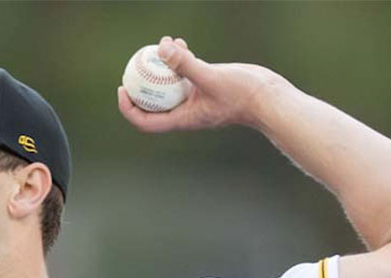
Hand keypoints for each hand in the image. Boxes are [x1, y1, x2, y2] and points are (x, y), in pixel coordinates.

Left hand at [117, 36, 273, 132]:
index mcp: (183, 119)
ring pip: (169, 85)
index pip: (147, 121)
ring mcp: (195, 99)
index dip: (129, 109)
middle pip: (153, 103)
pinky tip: (179, 43)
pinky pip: (185, 74)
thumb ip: (185, 64)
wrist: (267, 98)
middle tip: (130, 67)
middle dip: (140, 85)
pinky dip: (179, 60)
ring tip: (160, 45)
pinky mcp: (205, 86)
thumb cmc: (242, 94)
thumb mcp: (210, 77)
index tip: (122, 89)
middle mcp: (186, 112)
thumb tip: (161, 48)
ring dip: (161, 67)